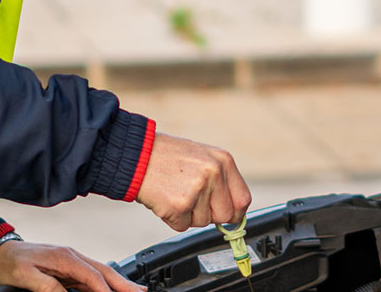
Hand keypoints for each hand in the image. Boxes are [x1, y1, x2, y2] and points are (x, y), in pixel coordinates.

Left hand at [0, 240, 144, 291]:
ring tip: (133, 291)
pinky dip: (103, 283)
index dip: (107, 291)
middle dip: (124, 283)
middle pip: (104, 271)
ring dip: (117, 283)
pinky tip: (109, 289)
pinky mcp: (65, 268)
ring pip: (100, 273)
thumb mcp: (26, 276)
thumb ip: (48, 286)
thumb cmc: (9, 262)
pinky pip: (89, 277)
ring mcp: (70, 262)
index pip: (93, 277)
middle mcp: (71, 257)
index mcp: (65, 258)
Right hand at [135, 132, 251, 230]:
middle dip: (209, 215)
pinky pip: (182, 226)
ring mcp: (198, 189)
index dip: (235, 213)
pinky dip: (172, 218)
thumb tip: (233, 211)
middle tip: (192, 200)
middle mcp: (214, 173)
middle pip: (225, 215)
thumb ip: (220, 180)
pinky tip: (165, 199)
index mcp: (223, 161)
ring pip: (202, 222)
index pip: (243, 199)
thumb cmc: (167, 157)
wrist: (137, 154)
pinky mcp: (180, 205)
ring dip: (188, 215)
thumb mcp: (203, 158)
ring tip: (175, 192)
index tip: (228, 216)